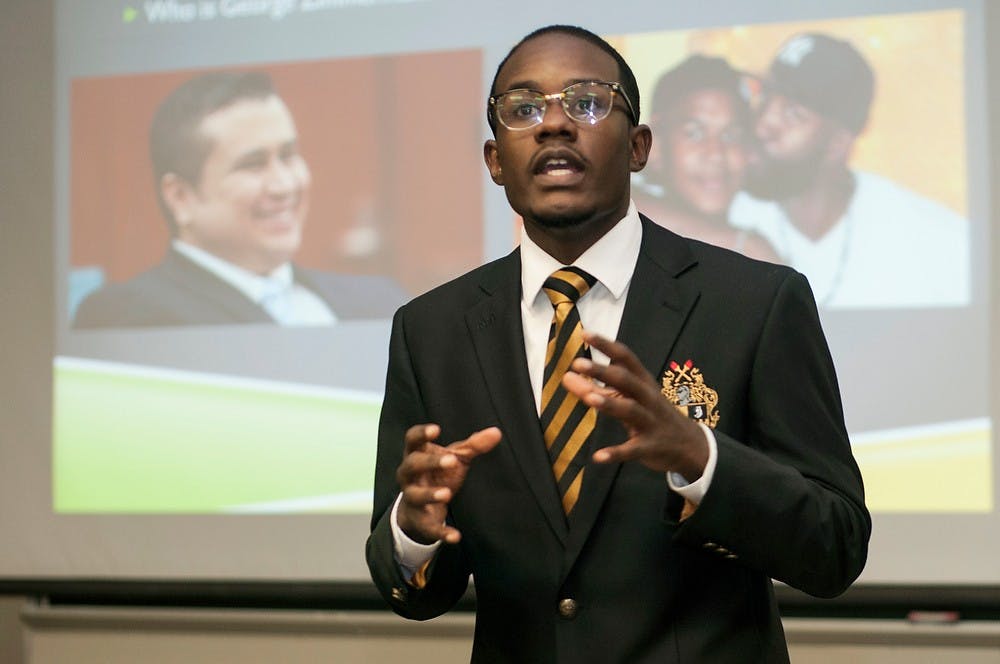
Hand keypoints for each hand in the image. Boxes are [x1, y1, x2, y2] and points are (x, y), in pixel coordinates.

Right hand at [395, 424, 501, 544]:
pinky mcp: (420, 520)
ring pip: (415, 495)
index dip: (421, 433)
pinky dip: (441, 532)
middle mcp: (409, 475)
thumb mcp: (455, 457)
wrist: (419, 508)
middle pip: (412, 465)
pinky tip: (456, 536)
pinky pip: (428, 527)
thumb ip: (473, 445)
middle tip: (451, 460)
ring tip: (447, 494)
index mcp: (416, 454)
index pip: (412, 439)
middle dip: (430, 462)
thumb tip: (496, 432)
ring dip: (430, 494)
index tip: (436, 429)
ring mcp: (412, 498)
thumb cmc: (438, 474)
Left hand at [562, 332, 707, 480]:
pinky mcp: (651, 446)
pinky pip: (632, 449)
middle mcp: (648, 398)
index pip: (625, 358)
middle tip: (577, 363)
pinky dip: (616, 453)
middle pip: (626, 380)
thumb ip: (596, 388)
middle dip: (603, 371)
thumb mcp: (627, 399)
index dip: (606, 345)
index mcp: (643, 382)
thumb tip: (567, 376)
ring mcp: (651, 422)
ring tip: (589, 399)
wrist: (690, 446)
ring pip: (630, 410)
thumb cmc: (652, 414)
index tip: (585, 333)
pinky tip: (598, 457)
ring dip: (610, 403)